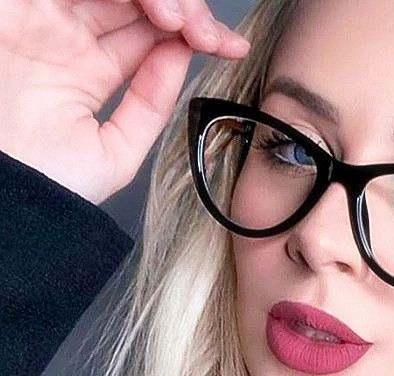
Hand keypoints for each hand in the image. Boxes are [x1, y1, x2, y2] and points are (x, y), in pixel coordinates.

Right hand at [0, 0, 250, 204]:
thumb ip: (149, 103)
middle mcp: (64, 35)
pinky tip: (153, 7)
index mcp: (87, 69)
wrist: (9, 198)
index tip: (232, 48)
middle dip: (185, 9)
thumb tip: (181, 57)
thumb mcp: (116, 150)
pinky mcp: (13, 4)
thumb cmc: (50, 184)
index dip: (193, 31)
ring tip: (180, 21)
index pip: (148, 32)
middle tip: (208, 34)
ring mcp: (40, 15)